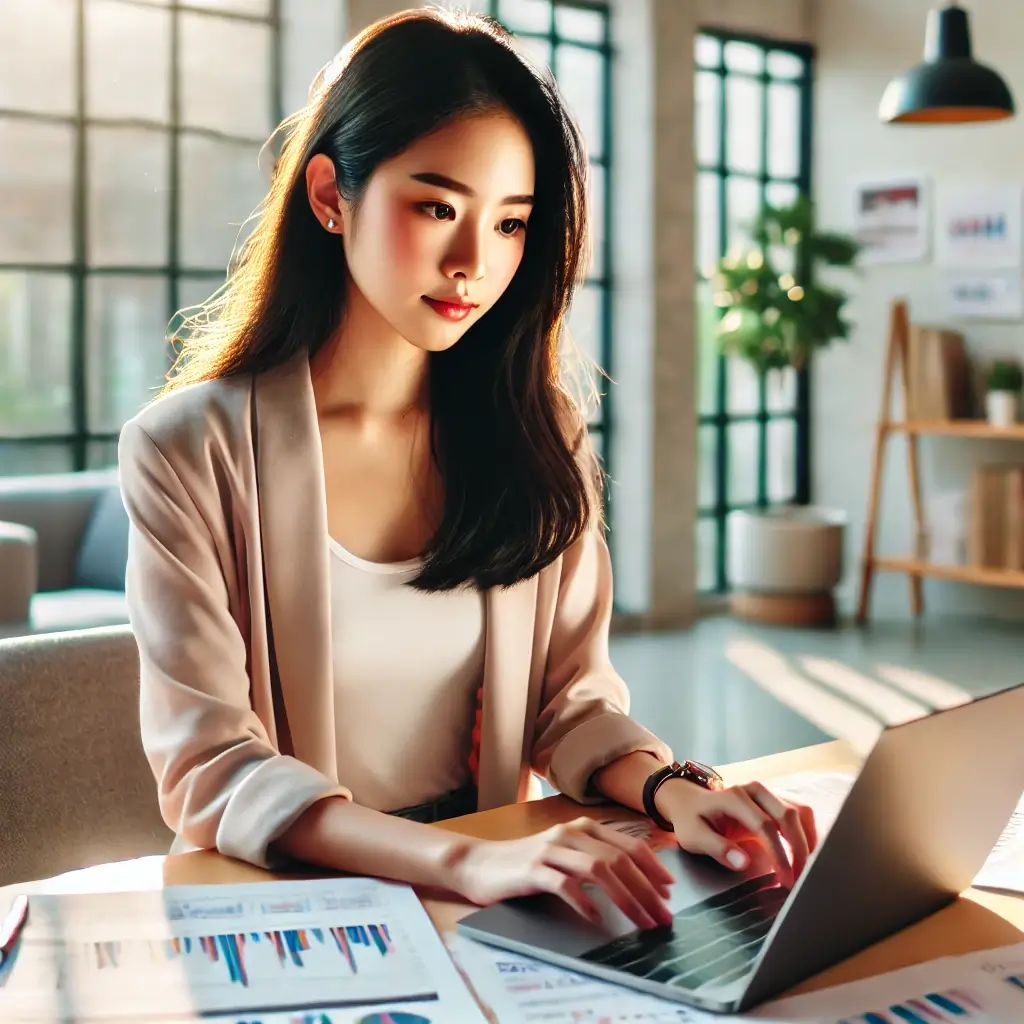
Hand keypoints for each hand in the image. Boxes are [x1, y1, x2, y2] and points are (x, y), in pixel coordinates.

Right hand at [449, 818, 676, 929]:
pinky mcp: (532, 870)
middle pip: (619, 859)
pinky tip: (596, 918)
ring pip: (598, 869)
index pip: (628, 845)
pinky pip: (565, 884)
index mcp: (582, 828)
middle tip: (663, 916)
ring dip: (626, 898)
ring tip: (641, 921)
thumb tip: (637, 881)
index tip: (670, 891)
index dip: (652, 868)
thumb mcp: (565, 855)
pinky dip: (585, 901)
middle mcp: (569, 834)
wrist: (479, 863)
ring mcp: (550, 850)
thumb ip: (594, 860)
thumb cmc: (526, 864)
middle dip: (646, 889)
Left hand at [655, 778, 817, 888]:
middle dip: (799, 849)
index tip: (786, 879)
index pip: (764, 825)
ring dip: (807, 841)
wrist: (689, 801)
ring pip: (799, 812)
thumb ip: (717, 848)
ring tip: (806, 869)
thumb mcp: (693, 836)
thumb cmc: (692, 820)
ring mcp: (767, 793)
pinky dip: (808, 833)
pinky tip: (806, 855)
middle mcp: (754, 790)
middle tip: (800, 879)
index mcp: (733, 797)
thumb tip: (742, 863)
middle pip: (788, 816)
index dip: (779, 853)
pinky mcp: (775, 800)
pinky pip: (800, 813)